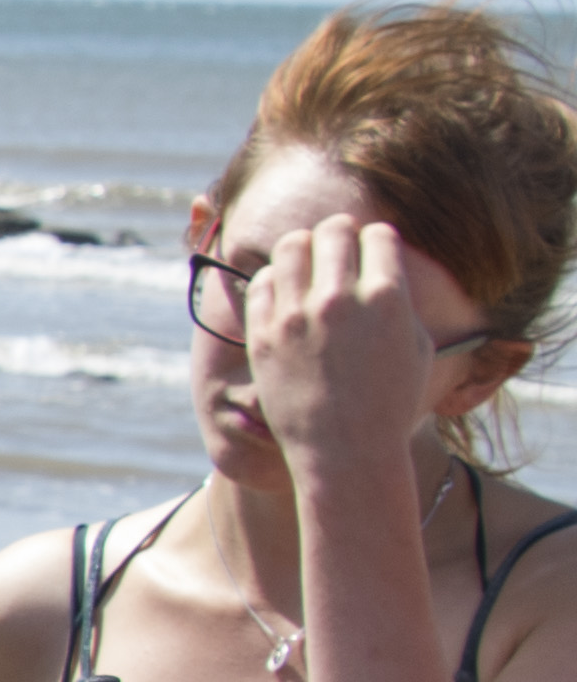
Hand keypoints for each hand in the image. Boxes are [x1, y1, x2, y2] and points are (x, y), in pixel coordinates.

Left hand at [241, 201, 441, 475]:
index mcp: (387, 298)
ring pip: (292, 245)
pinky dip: (277, 278)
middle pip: (334, 230)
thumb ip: (400, 299)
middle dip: (340, 235)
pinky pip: (263, 281)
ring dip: (304, 248)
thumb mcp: (418, 346)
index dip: (376, 240)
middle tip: (339, 249)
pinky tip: (287, 292)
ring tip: (309, 263)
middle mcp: (339, 300)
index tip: (371, 252)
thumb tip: (383, 264)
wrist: (345, 452)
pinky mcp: (262, 333)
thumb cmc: (390, 402)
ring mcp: (296, 316)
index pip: (378, 234)